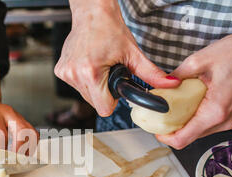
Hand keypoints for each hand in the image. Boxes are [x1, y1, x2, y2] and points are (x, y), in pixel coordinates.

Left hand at [0, 60, 37, 152]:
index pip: (0, 134)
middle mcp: (6, 113)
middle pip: (21, 131)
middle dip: (19, 150)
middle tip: (12, 162)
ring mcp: (16, 116)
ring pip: (31, 131)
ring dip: (28, 148)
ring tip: (20, 160)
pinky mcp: (21, 121)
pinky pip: (32, 133)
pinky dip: (31, 144)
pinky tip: (24, 153)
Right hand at [54, 0, 179, 115]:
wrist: (92, 13)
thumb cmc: (110, 29)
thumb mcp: (133, 54)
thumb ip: (151, 74)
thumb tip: (170, 84)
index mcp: (90, 73)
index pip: (103, 108)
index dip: (113, 100)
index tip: (115, 86)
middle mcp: (74, 74)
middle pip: (95, 103)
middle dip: (104, 92)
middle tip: (109, 72)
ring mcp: (65, 73)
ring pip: (85, 95)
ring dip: (95, 86)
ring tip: (99, 66)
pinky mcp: (60, 70)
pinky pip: (77, 86)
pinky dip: (85, 80)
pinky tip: (89, 64)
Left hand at [157, 25, 231, 148]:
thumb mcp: (199, 60)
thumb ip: (176, 77)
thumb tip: (160, 86)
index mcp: (215, 111)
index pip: (183, 139)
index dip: (164, 137)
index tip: (154, 128)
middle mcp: (223, 120)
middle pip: (188, 137)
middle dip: (171, 128)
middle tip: (159, 114)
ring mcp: (228, 120)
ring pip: (197, 132)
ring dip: (182, 123)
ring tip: (173, 107)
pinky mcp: (230, 116)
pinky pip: (206, 124)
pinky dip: (193, 118)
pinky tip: (188, 104)